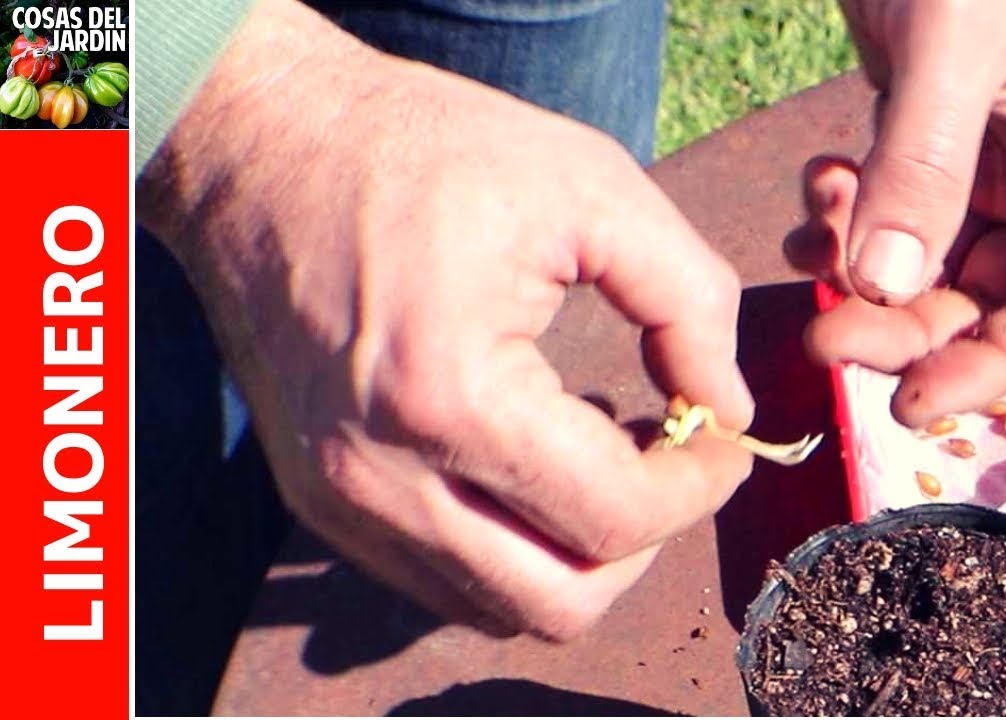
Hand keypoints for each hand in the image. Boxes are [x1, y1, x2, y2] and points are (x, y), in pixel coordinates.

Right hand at [139, 0, 753, 638]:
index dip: (698, 487)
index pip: (612, 517)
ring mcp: (338, 499)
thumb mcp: (587, 188)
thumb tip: (730, 406)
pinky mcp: (319, 498)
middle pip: (558, 601)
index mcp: (448, 396)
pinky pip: (441, 575)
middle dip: (643, 544)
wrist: (259, 147)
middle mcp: (380, 476)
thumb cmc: (419, 148)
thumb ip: (687, 300)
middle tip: (672, 463)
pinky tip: (531, 463)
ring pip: (498, 605)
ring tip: (600, 456)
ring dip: (576, 552)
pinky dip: (511, 544)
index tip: (727, 438)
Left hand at [786, 0, 1005, 426]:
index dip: (992, 367)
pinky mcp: (920, 151)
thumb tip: (879, 288)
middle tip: (823, 341)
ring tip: (808, 238)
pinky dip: (840, 224)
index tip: (910, 404)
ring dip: (858, 279)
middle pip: (980, 302)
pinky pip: (881, 222)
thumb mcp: (957, 44)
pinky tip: (812, 193)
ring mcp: (984, 167)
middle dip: (899, 329)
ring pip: (921, 271)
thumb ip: (922, 166)